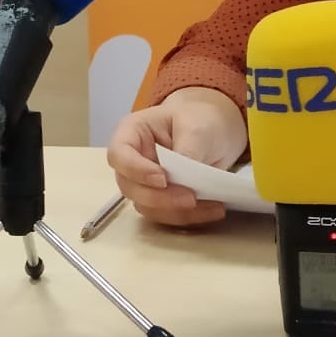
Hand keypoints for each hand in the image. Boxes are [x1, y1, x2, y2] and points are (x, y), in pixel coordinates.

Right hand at [104, 88, 248, 227]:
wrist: (216, 129)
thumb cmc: (199, 118)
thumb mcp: (196, 127)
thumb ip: (186, 152)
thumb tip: (183, 182)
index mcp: (132, 133)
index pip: (119, 155)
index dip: (136, 170)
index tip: (162, 178)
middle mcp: (132, 161)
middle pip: (131, 188)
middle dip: (161, 198)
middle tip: (191, 198)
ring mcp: (145, 183)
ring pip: (149, 207)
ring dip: (178, 212)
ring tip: (213, 206)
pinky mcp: (162, 200)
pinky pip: (168, 215)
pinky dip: (190, 217)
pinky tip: (213, 209)